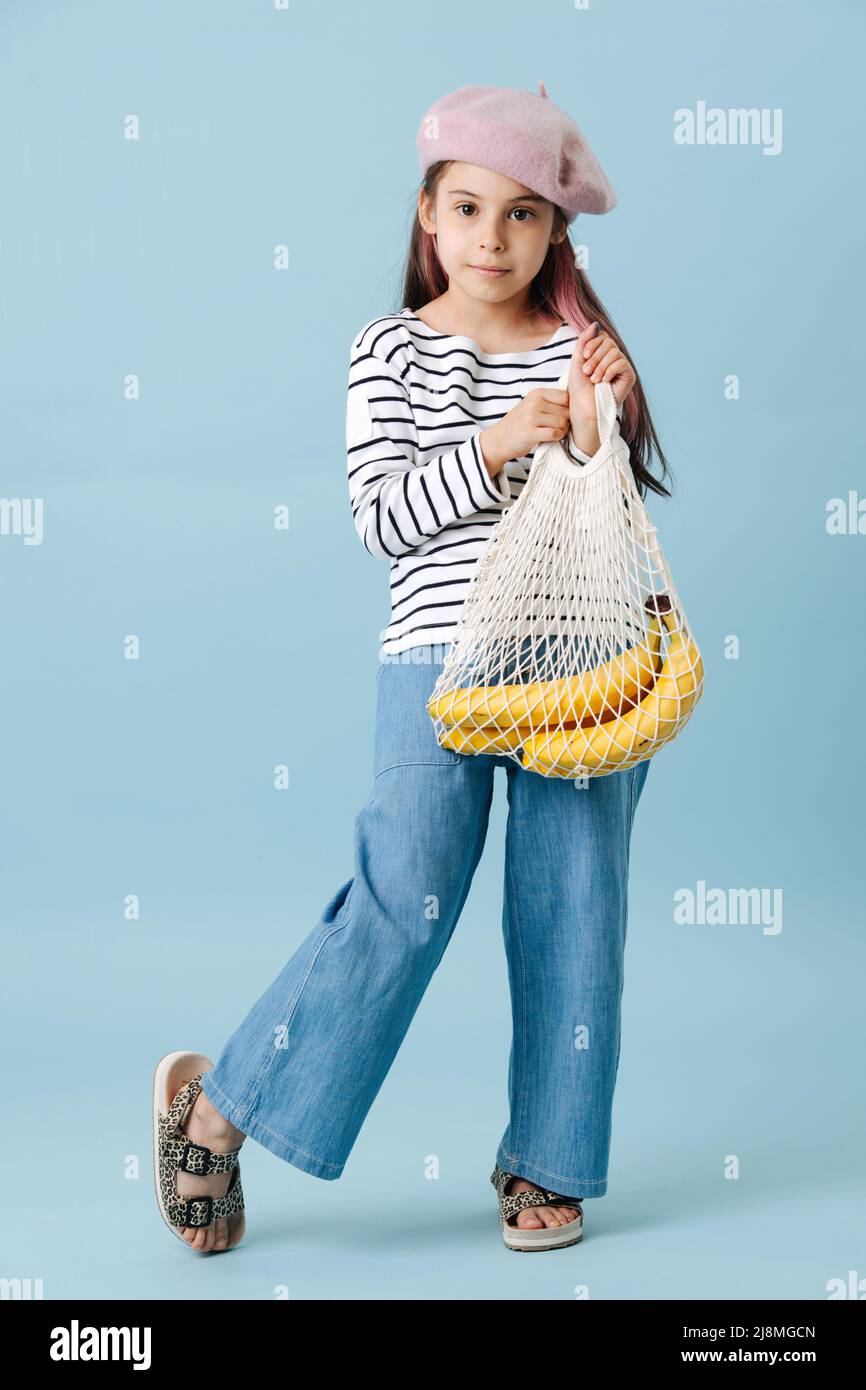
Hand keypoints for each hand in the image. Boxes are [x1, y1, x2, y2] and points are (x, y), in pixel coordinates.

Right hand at [478, 385, 570, 473]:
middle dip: (566, 421)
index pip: (566, 397)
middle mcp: (534, 403)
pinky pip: (555, 433)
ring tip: (554, 433)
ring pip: (562, 423)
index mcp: (537, 393)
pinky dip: (557, 437)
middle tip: (557, 427)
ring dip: (562, 430)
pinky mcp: (530, 433)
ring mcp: (531, 417)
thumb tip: (577, 401)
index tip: (561, 416)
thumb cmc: (520, 423)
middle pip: (566, 411)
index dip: (568, 408)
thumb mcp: (532, 405)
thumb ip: (550, 401)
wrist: (499, 439)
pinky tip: (551, 438)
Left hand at [567, 322, 636, 444]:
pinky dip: (609, 371)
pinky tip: (604, 382)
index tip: (584, 356)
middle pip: (608, 342)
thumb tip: (595, 323)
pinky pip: (621, 362)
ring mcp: (622, 366)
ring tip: (594, 379)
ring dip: (600, 366)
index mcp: (602, 353)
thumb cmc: (579, 388)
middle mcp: (614, 357)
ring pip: (614, 352)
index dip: (592, 343)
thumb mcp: (578, 360)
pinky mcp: (629, 376)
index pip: (602, 335)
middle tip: (587, 372)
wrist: (584, 408)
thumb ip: (585, 340)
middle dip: (595, 356)